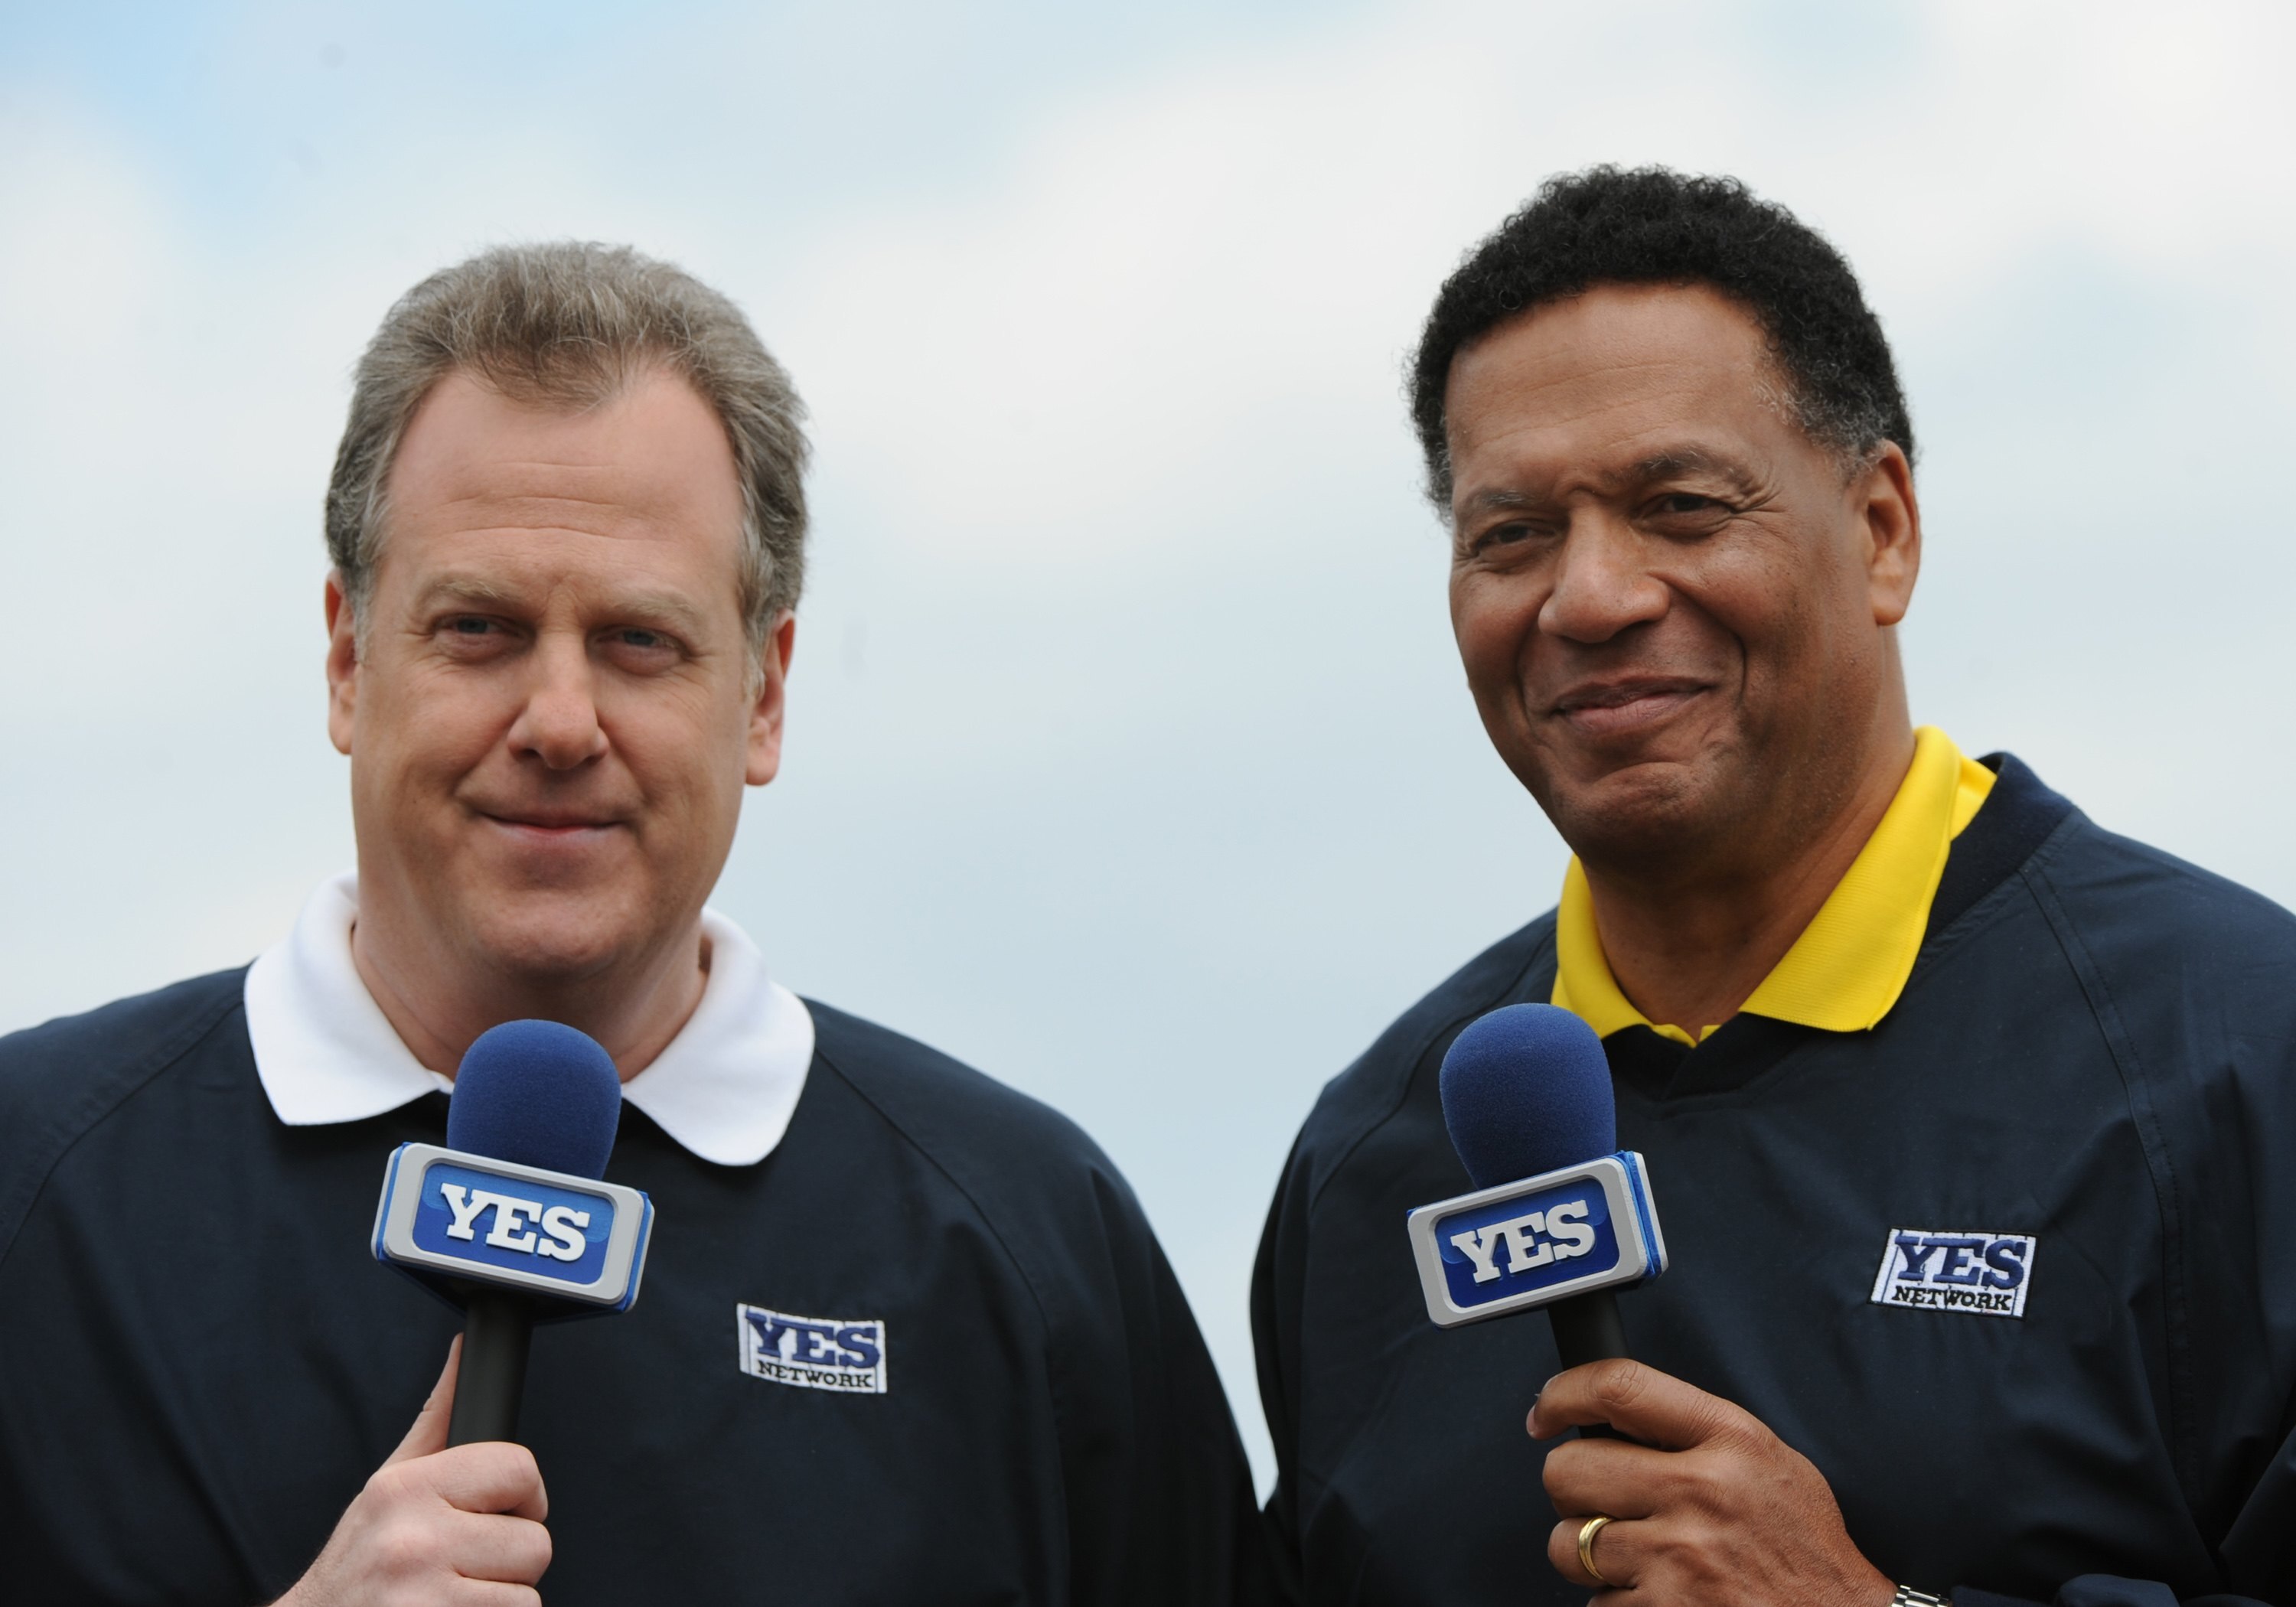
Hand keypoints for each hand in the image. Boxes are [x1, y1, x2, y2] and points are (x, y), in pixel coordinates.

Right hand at [276, 1337, 551, 1605]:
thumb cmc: (356, 1565)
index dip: (526, 1497)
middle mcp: (413, 1540)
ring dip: (499, 1602)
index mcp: (406, 1489)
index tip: (506, 1512)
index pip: (519, 1469)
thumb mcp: (389, 1485)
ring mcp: (422, 1596)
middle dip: (510, 1561)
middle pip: (534, 1543)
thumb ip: (437, 1419)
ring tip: (451, 1596)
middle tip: (466, 1568)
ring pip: (527, 1595)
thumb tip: (463, 1352)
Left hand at [1529, 1359, 1891, 1606]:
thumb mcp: (1769, 1463)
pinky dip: (1617, 1604)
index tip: (1546, 1411)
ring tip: (1638, 1561)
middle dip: (1571, 1490)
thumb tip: (1611, 1416)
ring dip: (1588, 1556)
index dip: (1563, 1393)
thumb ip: (1696, 1432)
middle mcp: (1701, 1492)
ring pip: (1568, 1544)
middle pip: (1569, 1468)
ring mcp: (1679, 1557)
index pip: (1620, 1387)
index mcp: (1730, 1440)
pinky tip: (1661, 1598)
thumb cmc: (1804, 1550)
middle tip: (1599, 1504)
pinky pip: (1596, 1602)